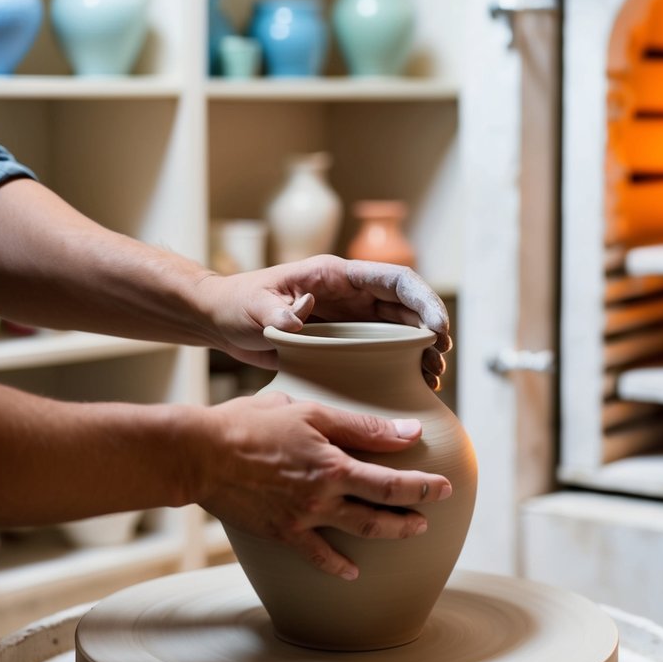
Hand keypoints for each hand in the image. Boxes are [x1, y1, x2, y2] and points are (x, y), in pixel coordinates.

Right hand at [196, 391, 452, 578]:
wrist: (201, 455)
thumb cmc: (252, 423)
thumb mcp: (310, 412)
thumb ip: (361, 426)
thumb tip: (407, 432)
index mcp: (334, 465)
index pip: (391, 481)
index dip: (423, 486)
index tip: (446, 485)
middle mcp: (323, 498)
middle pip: (381, 512)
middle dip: (415, 512)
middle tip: (436, 510)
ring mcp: (303, 519)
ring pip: (358, 533)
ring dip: (390, 534)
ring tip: (411, 531)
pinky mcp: (281, 533)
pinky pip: (316, 556)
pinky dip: (337, 566)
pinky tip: (352, 572)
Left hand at [202, 254, 451, 388]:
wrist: (221, 321)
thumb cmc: (237, 304)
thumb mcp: (255, 307)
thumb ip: (278, 313)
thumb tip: (299, 317)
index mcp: (338, 276)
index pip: (395, 280)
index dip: (422, 300)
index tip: (436, 328)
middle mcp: (351, 295)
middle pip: (406, 307)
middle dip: (430, 329)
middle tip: (440, 359)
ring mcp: (350, 319)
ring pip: (399, 331)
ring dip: (420, 350)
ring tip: (433, 377)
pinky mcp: (343, 342)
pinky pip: (382, 351)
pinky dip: (400, 365)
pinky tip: (412, 385)